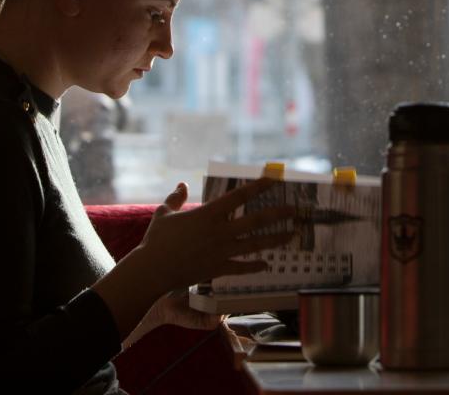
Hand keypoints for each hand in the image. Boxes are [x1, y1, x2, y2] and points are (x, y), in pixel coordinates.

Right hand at [92, 176, 292, 340]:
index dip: (258, 186)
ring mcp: (221, 251)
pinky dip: (255, 266)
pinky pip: (242, 267)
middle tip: (295, 209)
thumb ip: (175, 198)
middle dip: (278, 214)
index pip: (239, 196)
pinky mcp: (218, 269)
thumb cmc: (156, 240)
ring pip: (255, 244)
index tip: (273, 179)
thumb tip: (182, 184)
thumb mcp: (164, 213)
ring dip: (276, 239)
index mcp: (208, 214)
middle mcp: (219, 231)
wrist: (153, 269)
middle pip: (255, 220)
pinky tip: (267, 265)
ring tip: (293, 235)